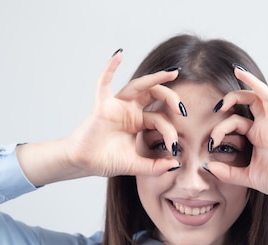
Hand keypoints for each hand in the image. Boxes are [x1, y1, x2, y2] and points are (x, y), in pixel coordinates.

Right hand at [65, 51, 183, 177]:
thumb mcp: (137, 165)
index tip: (176, 148)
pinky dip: (110, 68)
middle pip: (155, 96)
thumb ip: (156, 166)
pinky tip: (119, 54)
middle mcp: (130, 111)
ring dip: (156, 78)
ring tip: (173, 73)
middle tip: (182, 110)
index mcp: (139, 123)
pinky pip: (104, 83)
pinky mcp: (103, 105)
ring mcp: (117, 105)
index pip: (160, 119)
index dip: (171, 132)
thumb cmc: (107, 161)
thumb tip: (176, 164)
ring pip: (139, 86)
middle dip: (171, 98)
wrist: (85, 164)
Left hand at [206, 67, 267, 198]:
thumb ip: (227, 173)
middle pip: (251, 100)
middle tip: (219, 103)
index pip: (235, 120)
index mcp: (256, 133)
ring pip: (267, 98)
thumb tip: (207, 167)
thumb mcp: (245, 176)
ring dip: (254, 84)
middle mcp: (266, 126)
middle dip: (234, 96)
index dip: (220, 127)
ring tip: (239, 72)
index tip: (210, 142)